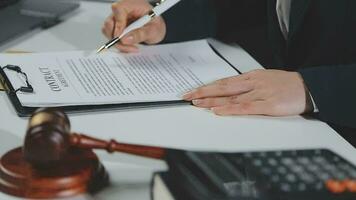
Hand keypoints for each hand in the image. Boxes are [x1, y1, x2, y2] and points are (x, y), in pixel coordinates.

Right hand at [102, 0, 166, 52]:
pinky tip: (129, 46)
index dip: (118, 23)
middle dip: (117, 37)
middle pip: (110, 22)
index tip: (121, 37)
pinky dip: (119, 43)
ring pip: (108, 31)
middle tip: (129, 46)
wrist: (156, 29)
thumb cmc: (156, 25)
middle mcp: (123, 10)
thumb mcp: (153, 30)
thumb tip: (126, 39)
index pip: (119, 9)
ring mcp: (118, 18)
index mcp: (133, 4)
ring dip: (118, 42)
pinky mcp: (116, 26)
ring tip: (132, 47)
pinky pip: (111, 36)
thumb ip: (141, 34)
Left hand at [183, 69, 311, 115]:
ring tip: (196, 103)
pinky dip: (230, 109)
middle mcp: (252, 83)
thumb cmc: (287, 85)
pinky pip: (246, 107)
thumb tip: (229, 93)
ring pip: (231, 97)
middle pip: (223, 87)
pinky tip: (218, 111)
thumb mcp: (264, 81)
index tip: (193, 90)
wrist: (310, 86)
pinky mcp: (269, 104)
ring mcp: (260, 93)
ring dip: (212, 100)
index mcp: (251, 77)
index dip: (207, 86)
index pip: (224, 82)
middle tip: (186, 96)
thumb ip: (247, 87)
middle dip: (203, 91)